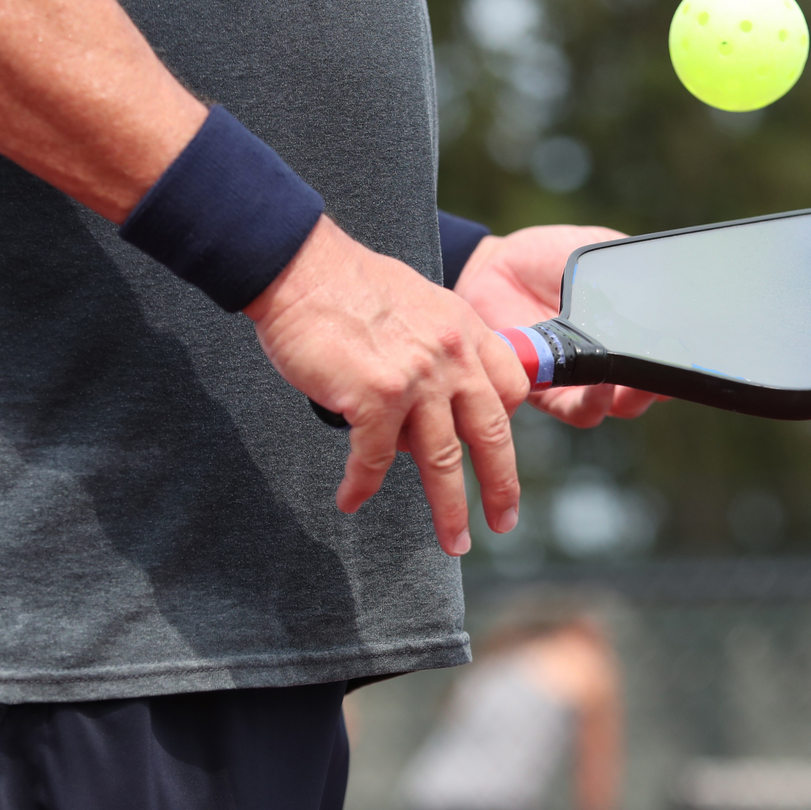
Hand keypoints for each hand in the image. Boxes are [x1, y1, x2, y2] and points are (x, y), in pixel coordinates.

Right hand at [244, 217, 529, 555]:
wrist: (301, 267)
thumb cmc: (349, 285)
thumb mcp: (420, 304)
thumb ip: (440, 348)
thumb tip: (437, 397)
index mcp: (466, 332)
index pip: (510, 389)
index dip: (504, 424)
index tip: (496, 452)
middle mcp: (452, 356)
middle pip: (491, 436)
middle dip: (502, 487)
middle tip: (504, 521)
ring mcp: (417, 378)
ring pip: (442, 461)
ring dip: (448, 510)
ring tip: (453, 541)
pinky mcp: (375, 396)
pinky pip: (374, 458)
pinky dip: (361, 484)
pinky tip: (351, 500)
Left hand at [454, 225, 664, 428]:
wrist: (497, 265)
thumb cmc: (549, 260)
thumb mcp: (602, 256)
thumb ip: (633, 273)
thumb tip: (667, 287)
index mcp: (626, 334)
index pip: (662, 359)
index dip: (680, 362)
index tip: (691, 351)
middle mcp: (607, 363)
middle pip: (647, 392)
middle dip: (663, 384)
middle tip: (669, 367)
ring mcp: (579, 380)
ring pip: (619, 408)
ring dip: (636, 398)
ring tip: (639, 379)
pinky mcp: (547, 390)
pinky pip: (579, 410)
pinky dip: (595, 402)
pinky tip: (600, 380)